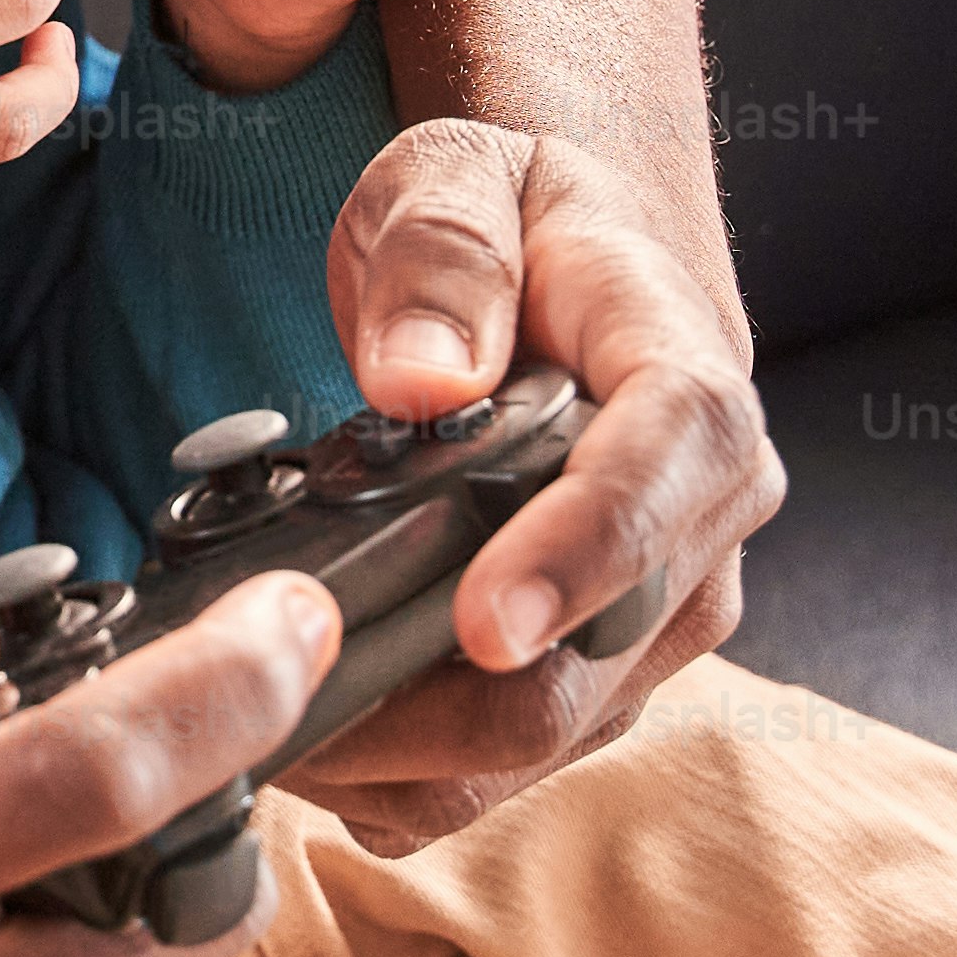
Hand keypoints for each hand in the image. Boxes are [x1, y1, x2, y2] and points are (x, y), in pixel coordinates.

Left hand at [279, 118, 782, 849]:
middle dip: (430, 698)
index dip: (580, 558)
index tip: (479, 623)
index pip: (665, 479)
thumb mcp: (460, 176)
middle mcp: (703, 527)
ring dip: (394, 753)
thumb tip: (418, 380)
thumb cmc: (515, 224)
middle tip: (264, 680)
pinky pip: (501, 778)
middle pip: (589, 663)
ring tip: (253, 708)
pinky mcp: (602, 686)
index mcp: (689, 389)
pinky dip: (395, 779)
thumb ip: (441, 258)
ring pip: (538, 747)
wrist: (575, 276)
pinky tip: (305, 732)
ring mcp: (658, 624)